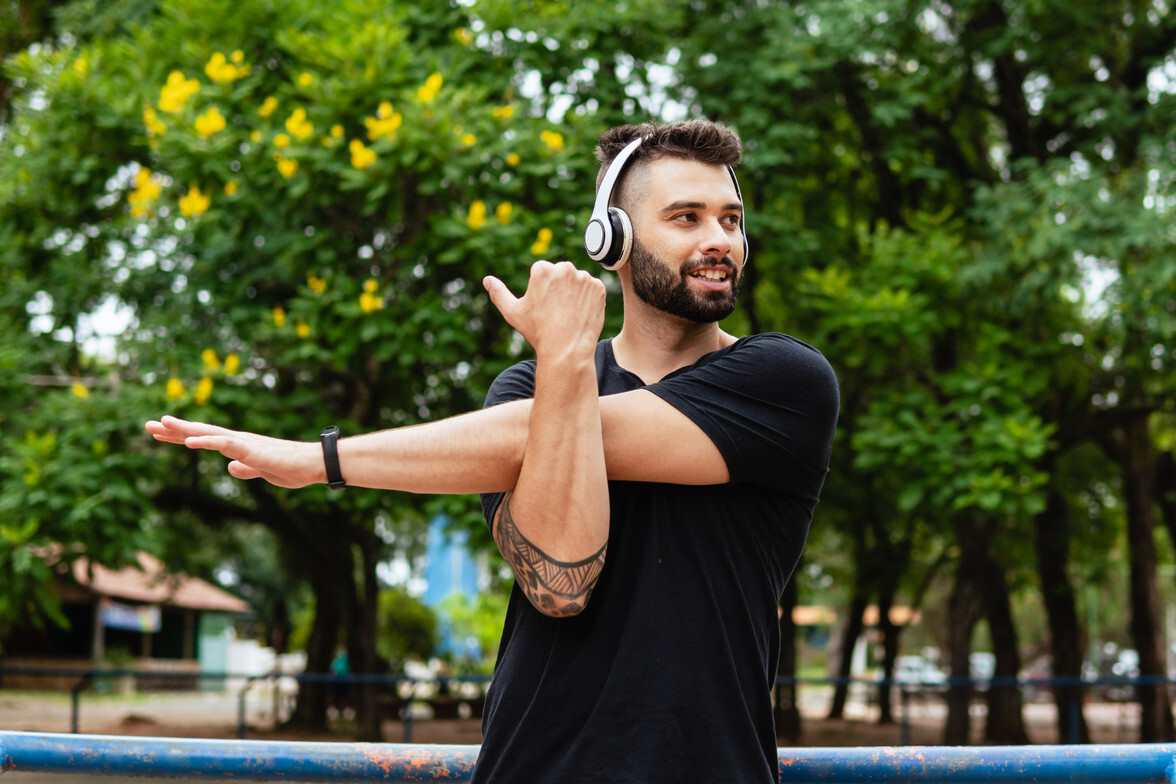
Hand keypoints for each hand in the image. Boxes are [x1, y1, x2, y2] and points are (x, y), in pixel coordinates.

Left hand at [144, 415, 323, 487]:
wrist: (314, 465)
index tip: (159, 433)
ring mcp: (244, 443)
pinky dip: (206, 441)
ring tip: (162, 423)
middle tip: (148, 425)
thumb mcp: (264, 472)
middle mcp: (237, 440)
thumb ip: (247, 468)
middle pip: (200, 432)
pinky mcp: (252, 449)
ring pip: (209, 433)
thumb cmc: (293, 468)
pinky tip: (189, 441)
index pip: (204, 439)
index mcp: (239, 447)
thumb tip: (230, 467)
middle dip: (174, 429)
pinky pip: (225, 443)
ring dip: (184, 428)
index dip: (181, 436)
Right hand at [483, 261, 604, 358]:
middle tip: (556, 311)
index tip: (543, 306)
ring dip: (574, 292)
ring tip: (568, 314)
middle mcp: (564, 268)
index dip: (541, 290)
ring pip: (576, 281)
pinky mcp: (599, 288)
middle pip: (560, 274)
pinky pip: (592, 289)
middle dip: (558, 288)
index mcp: (542, 270)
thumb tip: (487, 280)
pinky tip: (580, 313)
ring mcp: (584, 278)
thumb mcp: (513, 312)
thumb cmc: (537, 331)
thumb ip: (499, 293)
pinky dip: (588, 299)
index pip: (541, 272)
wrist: (567, 349)